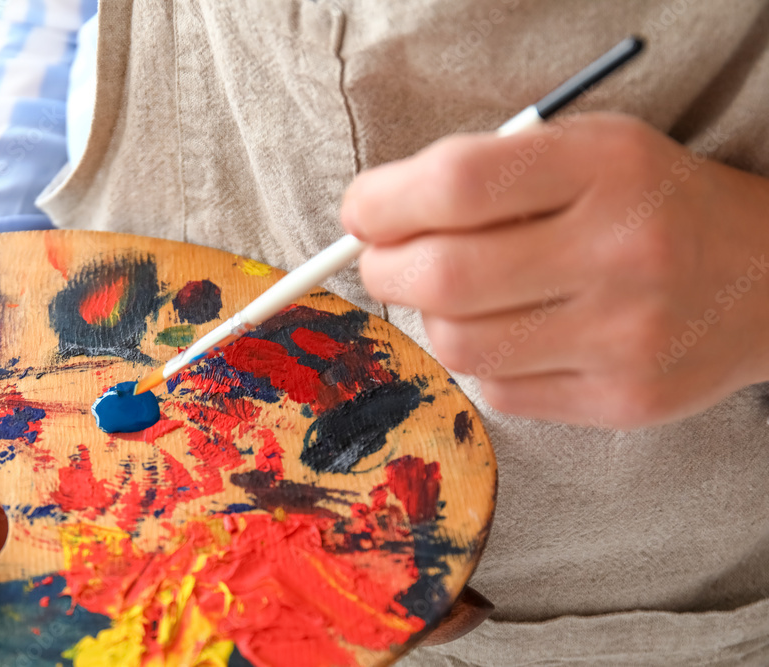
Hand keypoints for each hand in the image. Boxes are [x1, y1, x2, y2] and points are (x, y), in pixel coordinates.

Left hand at [343, 113, 768, 427]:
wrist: (766, 278)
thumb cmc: (647, 203)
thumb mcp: (585, 151)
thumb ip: (482, 174)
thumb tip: (372, 222)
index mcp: (606, 166)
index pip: (456, 185)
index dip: (383, 201)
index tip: (360, 212)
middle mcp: (622, 251)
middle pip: (443, 276)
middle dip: (384, 267)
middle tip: (383, 259)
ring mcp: (626, 336)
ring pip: (458, 344)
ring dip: (431, 316)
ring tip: (456, 294)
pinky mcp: (623, 402)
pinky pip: (497, 390)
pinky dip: (483, 360)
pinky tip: (515, 333)